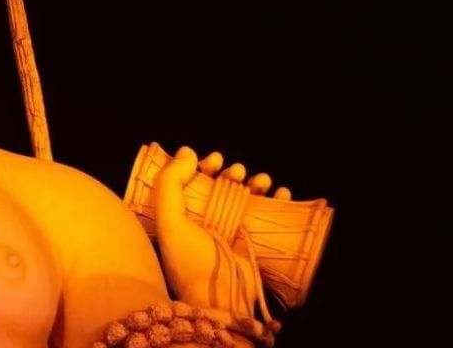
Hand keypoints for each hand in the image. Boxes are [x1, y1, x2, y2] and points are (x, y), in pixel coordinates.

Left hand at [154, 146, 292, 318]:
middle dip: (232, 172)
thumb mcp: (171, 221)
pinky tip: (282, 194)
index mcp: (181, 216)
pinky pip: (268, 217)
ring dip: (256, 182)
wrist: (221, 301)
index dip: (203, 166)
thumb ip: (170, 183)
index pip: (192, 182)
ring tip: (262, 181)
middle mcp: (204, 223)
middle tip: (237, 172)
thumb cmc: (192, 263)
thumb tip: (189, 152)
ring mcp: (230, 233)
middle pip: (221, 186)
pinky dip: (278, 202)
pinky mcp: (253, 244)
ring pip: (246, 198)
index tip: (214, 161)